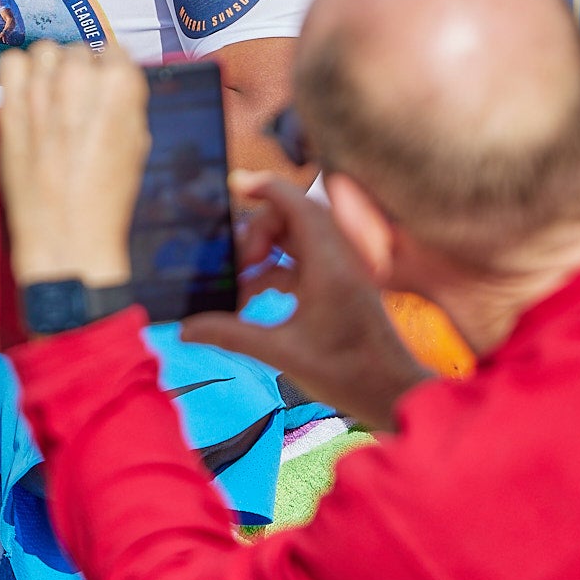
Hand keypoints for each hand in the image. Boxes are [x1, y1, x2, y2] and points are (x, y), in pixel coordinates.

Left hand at [0, 43, 146, 287]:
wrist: (66, 235)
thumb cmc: (105, 198)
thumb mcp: (136, 144)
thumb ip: (125, 104)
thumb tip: (114, 83)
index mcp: (121, 85)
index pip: (114, 51)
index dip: (108, 73)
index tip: (102, 90)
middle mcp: (80, 78)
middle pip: (78, 51)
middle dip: (78, 73)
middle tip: (76, 105)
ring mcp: (42, 90)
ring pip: (45, 52)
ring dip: (49, 70)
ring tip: (50, 101)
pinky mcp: (10, 105)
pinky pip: (11, 63)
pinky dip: (19, 74)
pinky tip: (27, 97)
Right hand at [181, 173, 431, 428]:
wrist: (394, 393)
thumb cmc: (349, 374)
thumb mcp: (282, 353)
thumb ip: (231, 335)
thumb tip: (185, 329)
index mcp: (328, 265)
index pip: (296, 204)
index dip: (264, 186)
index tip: (233, 186)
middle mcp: (338, 258)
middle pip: (292, 216)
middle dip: (257, 231)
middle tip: (236, 265)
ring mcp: (340, 270)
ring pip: (296, 239)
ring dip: (265, 251)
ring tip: (240, 280)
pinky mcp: (339, 284)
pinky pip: (302, 261)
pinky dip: (275, 270)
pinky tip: (253, 296)